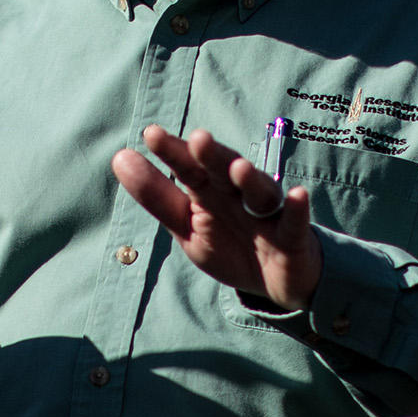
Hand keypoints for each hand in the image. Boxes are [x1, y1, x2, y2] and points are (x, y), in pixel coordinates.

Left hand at [112, 124, 320, 313]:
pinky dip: (297, 210)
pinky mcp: (293, 237)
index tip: (151, 135)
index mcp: (209, 191)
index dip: (173, 152)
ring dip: (251, 179)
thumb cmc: (228, 243)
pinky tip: (298, 195)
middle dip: (214, 156)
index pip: (189, 168)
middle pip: (225, 172)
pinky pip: (296, 223)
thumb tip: (119, 157)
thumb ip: (156, 197)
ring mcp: (267, 214)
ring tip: (239, 168)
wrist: (272, 282)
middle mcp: (238, 195)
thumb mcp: (186, 227)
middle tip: (199, 139)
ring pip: (260, 193)